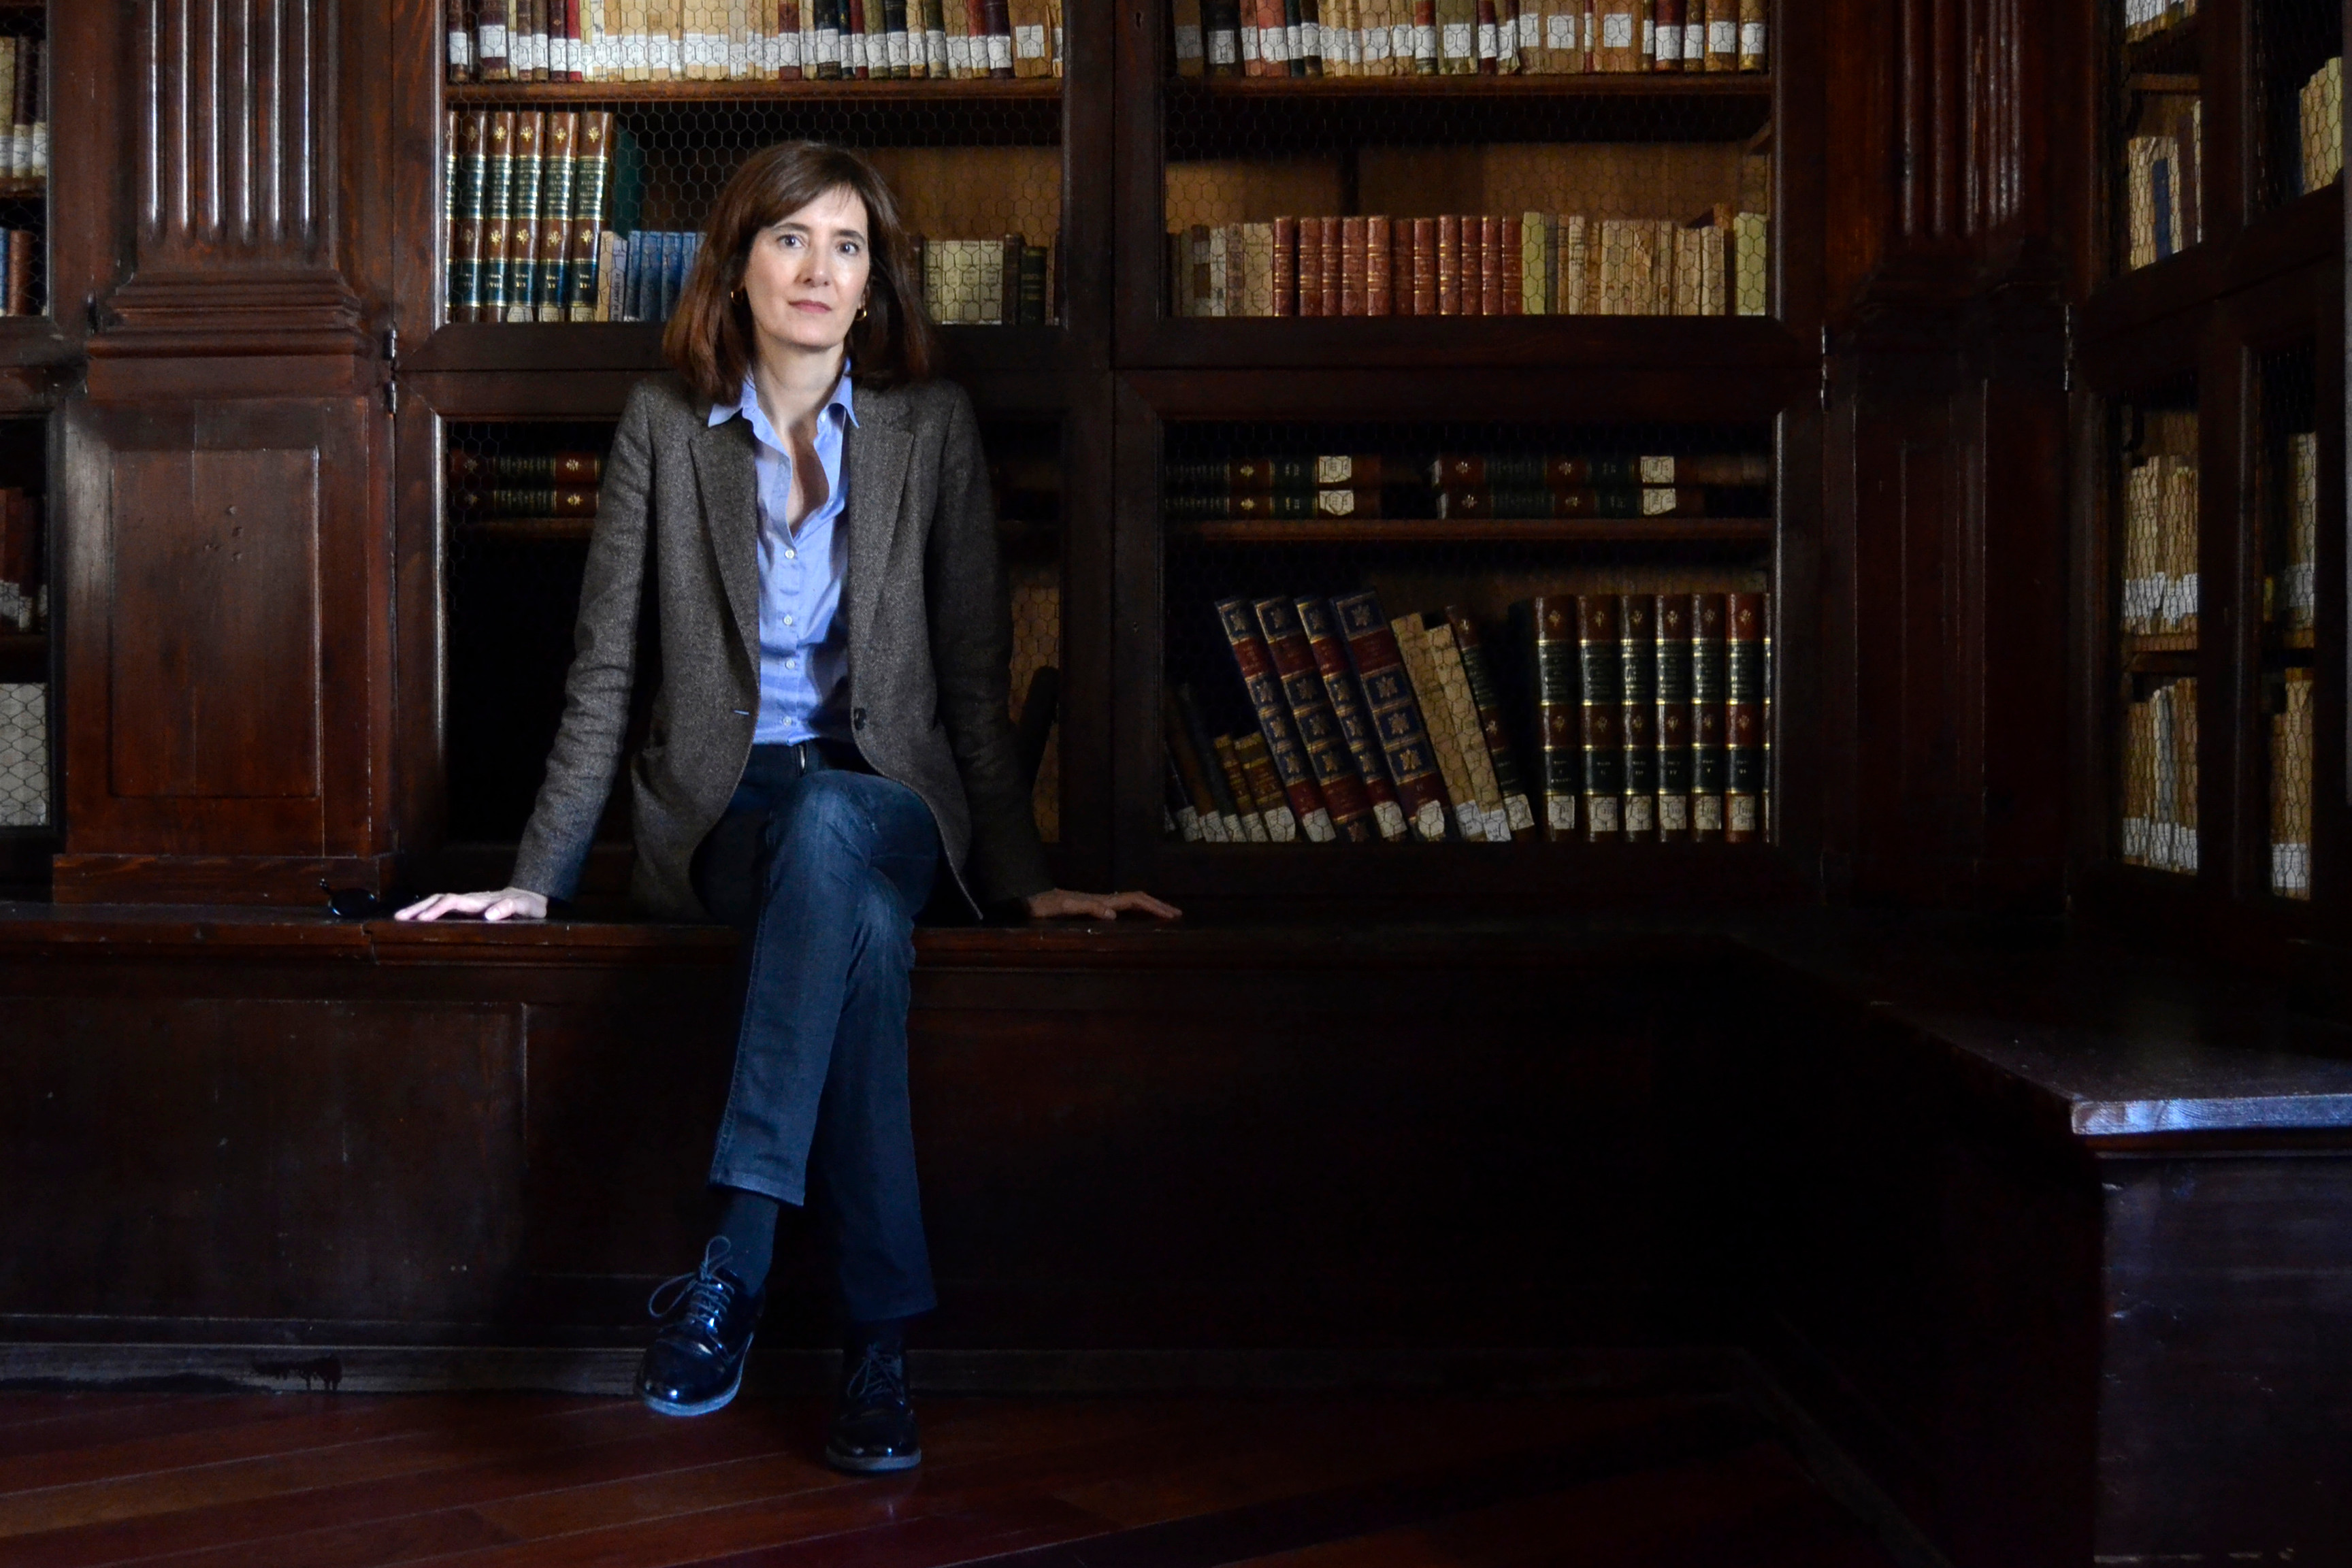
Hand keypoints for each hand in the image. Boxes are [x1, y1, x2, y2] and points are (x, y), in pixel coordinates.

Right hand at [394, 886, 549, 921]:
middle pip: (439, 899)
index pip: (452, 902)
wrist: (530, 897)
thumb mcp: (525, 907)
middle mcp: (470, 899)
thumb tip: (488, 915)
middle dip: (418, 907)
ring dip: (419, 908)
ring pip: (438, 901)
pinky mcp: (467, 907)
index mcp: (480, 900)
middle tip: (398, 918)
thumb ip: (508, 908)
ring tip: (399, 918)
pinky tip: (416, 919)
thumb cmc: (527, 905)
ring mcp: (467, 902)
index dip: (437, 910)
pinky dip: (428, 910)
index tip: (421, 919)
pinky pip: (443, 906)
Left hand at [1022, 887, 1182, 921]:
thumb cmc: (1047, 905)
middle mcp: (1103, 899)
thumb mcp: (1066, 907)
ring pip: (1131, 902)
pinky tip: (1137, 917)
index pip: (1134, 901)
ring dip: (1149, 907)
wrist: (1032, 899)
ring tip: (1165, 914)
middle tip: (1177, 914)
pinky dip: (1136, 911)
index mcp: (1101, 899)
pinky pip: (1122, 907)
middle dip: (1158, 905)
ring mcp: (1098, 902)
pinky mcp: (1092, 906)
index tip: (1171, 915)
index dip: (1153, 907)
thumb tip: (1114, 915)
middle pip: (1137, 899)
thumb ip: (1089, 909)